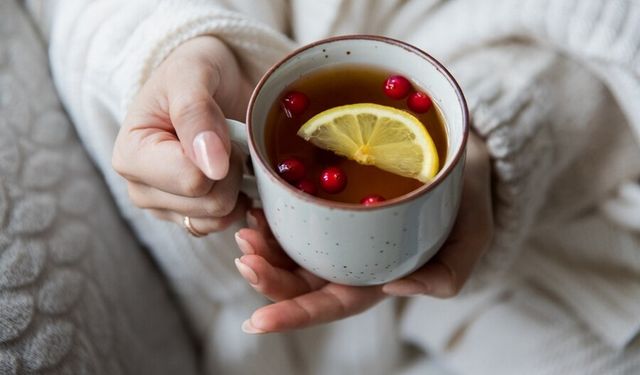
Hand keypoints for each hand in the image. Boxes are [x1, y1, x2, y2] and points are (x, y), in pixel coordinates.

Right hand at [112, 37, 252, 234]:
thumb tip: (212, 168)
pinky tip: (234, 175)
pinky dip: (239, 201)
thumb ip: (196, 113)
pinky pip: (224, 225)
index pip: (192, 181)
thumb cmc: (193, 71)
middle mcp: (141, 190)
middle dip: (231, 169)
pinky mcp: (188, 219)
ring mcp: (165, 209)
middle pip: (210, 203)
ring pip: (220, 217)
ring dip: (236, 184)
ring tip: (225, 153)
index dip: (221, 155)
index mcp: (131, 156)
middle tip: (225, 138)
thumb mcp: (192, 74)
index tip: (217, 127)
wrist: (209, 80)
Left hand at [234, 133, 492, 332]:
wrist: (458, 153)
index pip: (332, 304)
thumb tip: (394, 288)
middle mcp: (351, 258)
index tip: (255, 321)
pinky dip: (273, 214)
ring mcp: (338, 229)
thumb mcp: (473, 236)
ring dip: (262, 246)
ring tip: (245, 229)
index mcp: (379, 276)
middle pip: (300, 280)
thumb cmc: (466, 199)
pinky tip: (258, 203)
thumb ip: (447, 274)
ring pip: (290, 248)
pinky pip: (295, 213)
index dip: (294, 315)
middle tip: (245, 255)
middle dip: (267, 276)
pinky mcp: (329, 199)